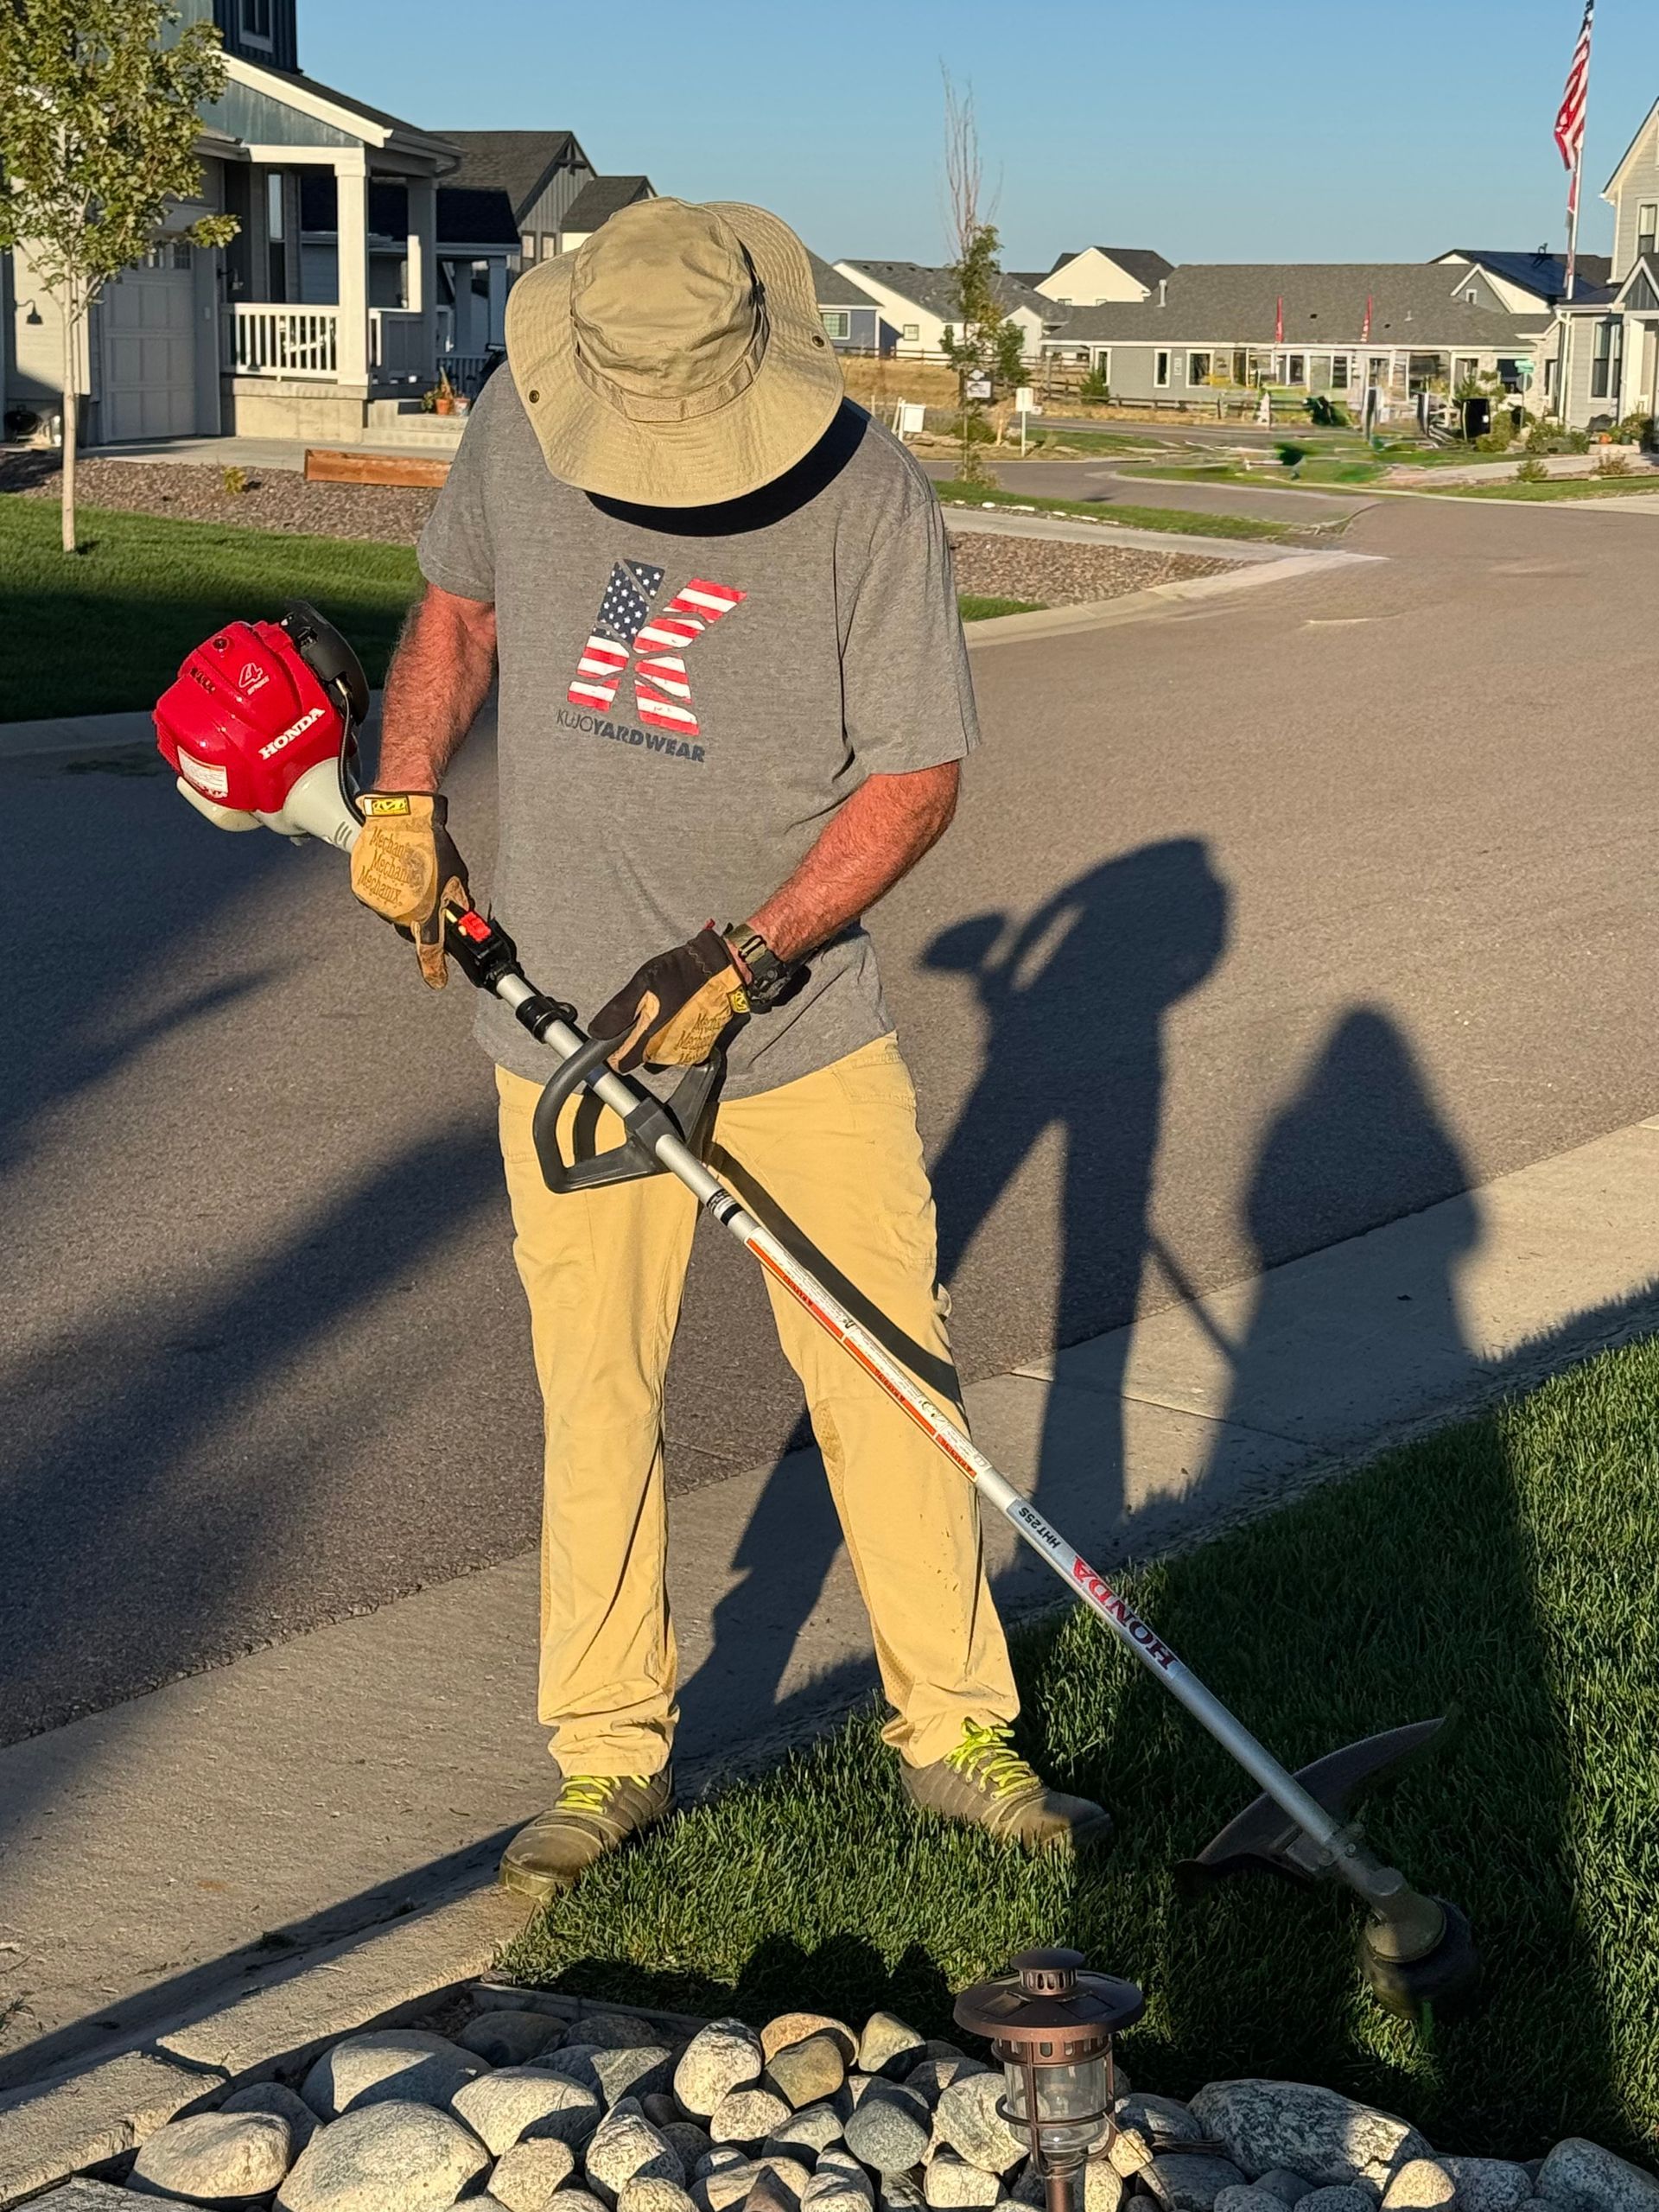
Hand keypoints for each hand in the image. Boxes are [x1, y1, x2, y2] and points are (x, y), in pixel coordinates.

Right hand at [349, 791, 469, 989]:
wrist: (400, 814)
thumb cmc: (432, 842)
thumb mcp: (456, 875)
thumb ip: (458, 902)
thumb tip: (463, 917)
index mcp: (423, 911)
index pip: (429, 950)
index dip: (434, 968)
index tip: (437, 981)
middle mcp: (396, 910)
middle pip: (409, 928)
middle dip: (420, 919)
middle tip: (427, 894)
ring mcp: (376, 899)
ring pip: (392, 913)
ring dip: (401, 903)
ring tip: (411, 875)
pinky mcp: (361, 885)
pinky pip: (376, 897)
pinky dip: (385, 889)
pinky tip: (395, 870)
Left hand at [592, 928, 746, 1071]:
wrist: (721, 970)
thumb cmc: (681, 973)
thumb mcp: (643, 982)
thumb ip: (619, 1012)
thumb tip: (597, 1033)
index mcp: (650, 1039)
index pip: (621, 1064)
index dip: (615, 1051)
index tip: (616, 1037)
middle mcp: (667, 1053)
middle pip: (640, 1058)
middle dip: (638, 1041)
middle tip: (645, 1015)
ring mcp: (685, 1053)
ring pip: (659, 1055)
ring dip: (657, 1040)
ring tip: (666, 1013)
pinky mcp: (700, 1050)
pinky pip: (677, 1050)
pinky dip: (675, 1038)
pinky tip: (680, 1018)